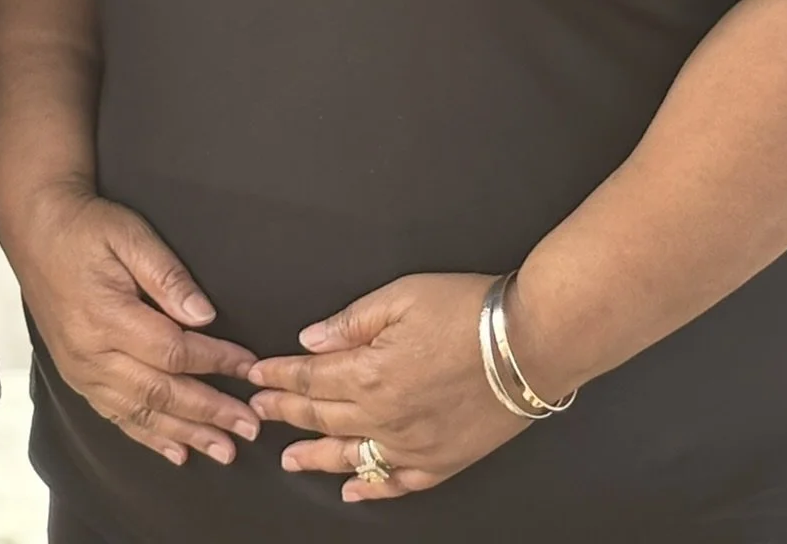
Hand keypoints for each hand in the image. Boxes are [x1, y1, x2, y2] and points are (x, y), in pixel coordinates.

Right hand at [0, 182, 259, 467]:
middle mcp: (91, 353)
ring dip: (186, 434)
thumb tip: (204, 316)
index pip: (172, 350)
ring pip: (141, 413)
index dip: (215, 361)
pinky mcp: (76, 377)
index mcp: (107, 316)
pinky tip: (177, 451)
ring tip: (224, 450)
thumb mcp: (129, 234)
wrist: (35, 230)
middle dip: (209, 412)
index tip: (249, 368)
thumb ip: (167, 275)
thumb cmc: (86, 228)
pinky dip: (150, 437)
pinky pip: (116, 415)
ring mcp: (81, 371)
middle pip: (160, 392)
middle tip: (249, 426)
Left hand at [248, 272, 528, 501]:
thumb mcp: (401, 297)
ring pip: (351, 455)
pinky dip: (371, 488)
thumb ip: (351, 322)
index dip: (279, 376)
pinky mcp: (443, 461)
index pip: (309, 378)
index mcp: (369, 373)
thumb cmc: (468, 312)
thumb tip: (311, 340)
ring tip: (289, 458)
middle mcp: (385, 417)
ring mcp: (414, 445)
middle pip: (321, 417)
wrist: (530, 342)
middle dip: (286, 412)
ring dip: (314, 456)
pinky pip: (398, 483)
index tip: (256, 376)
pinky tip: (353, 489)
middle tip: (258, 411)